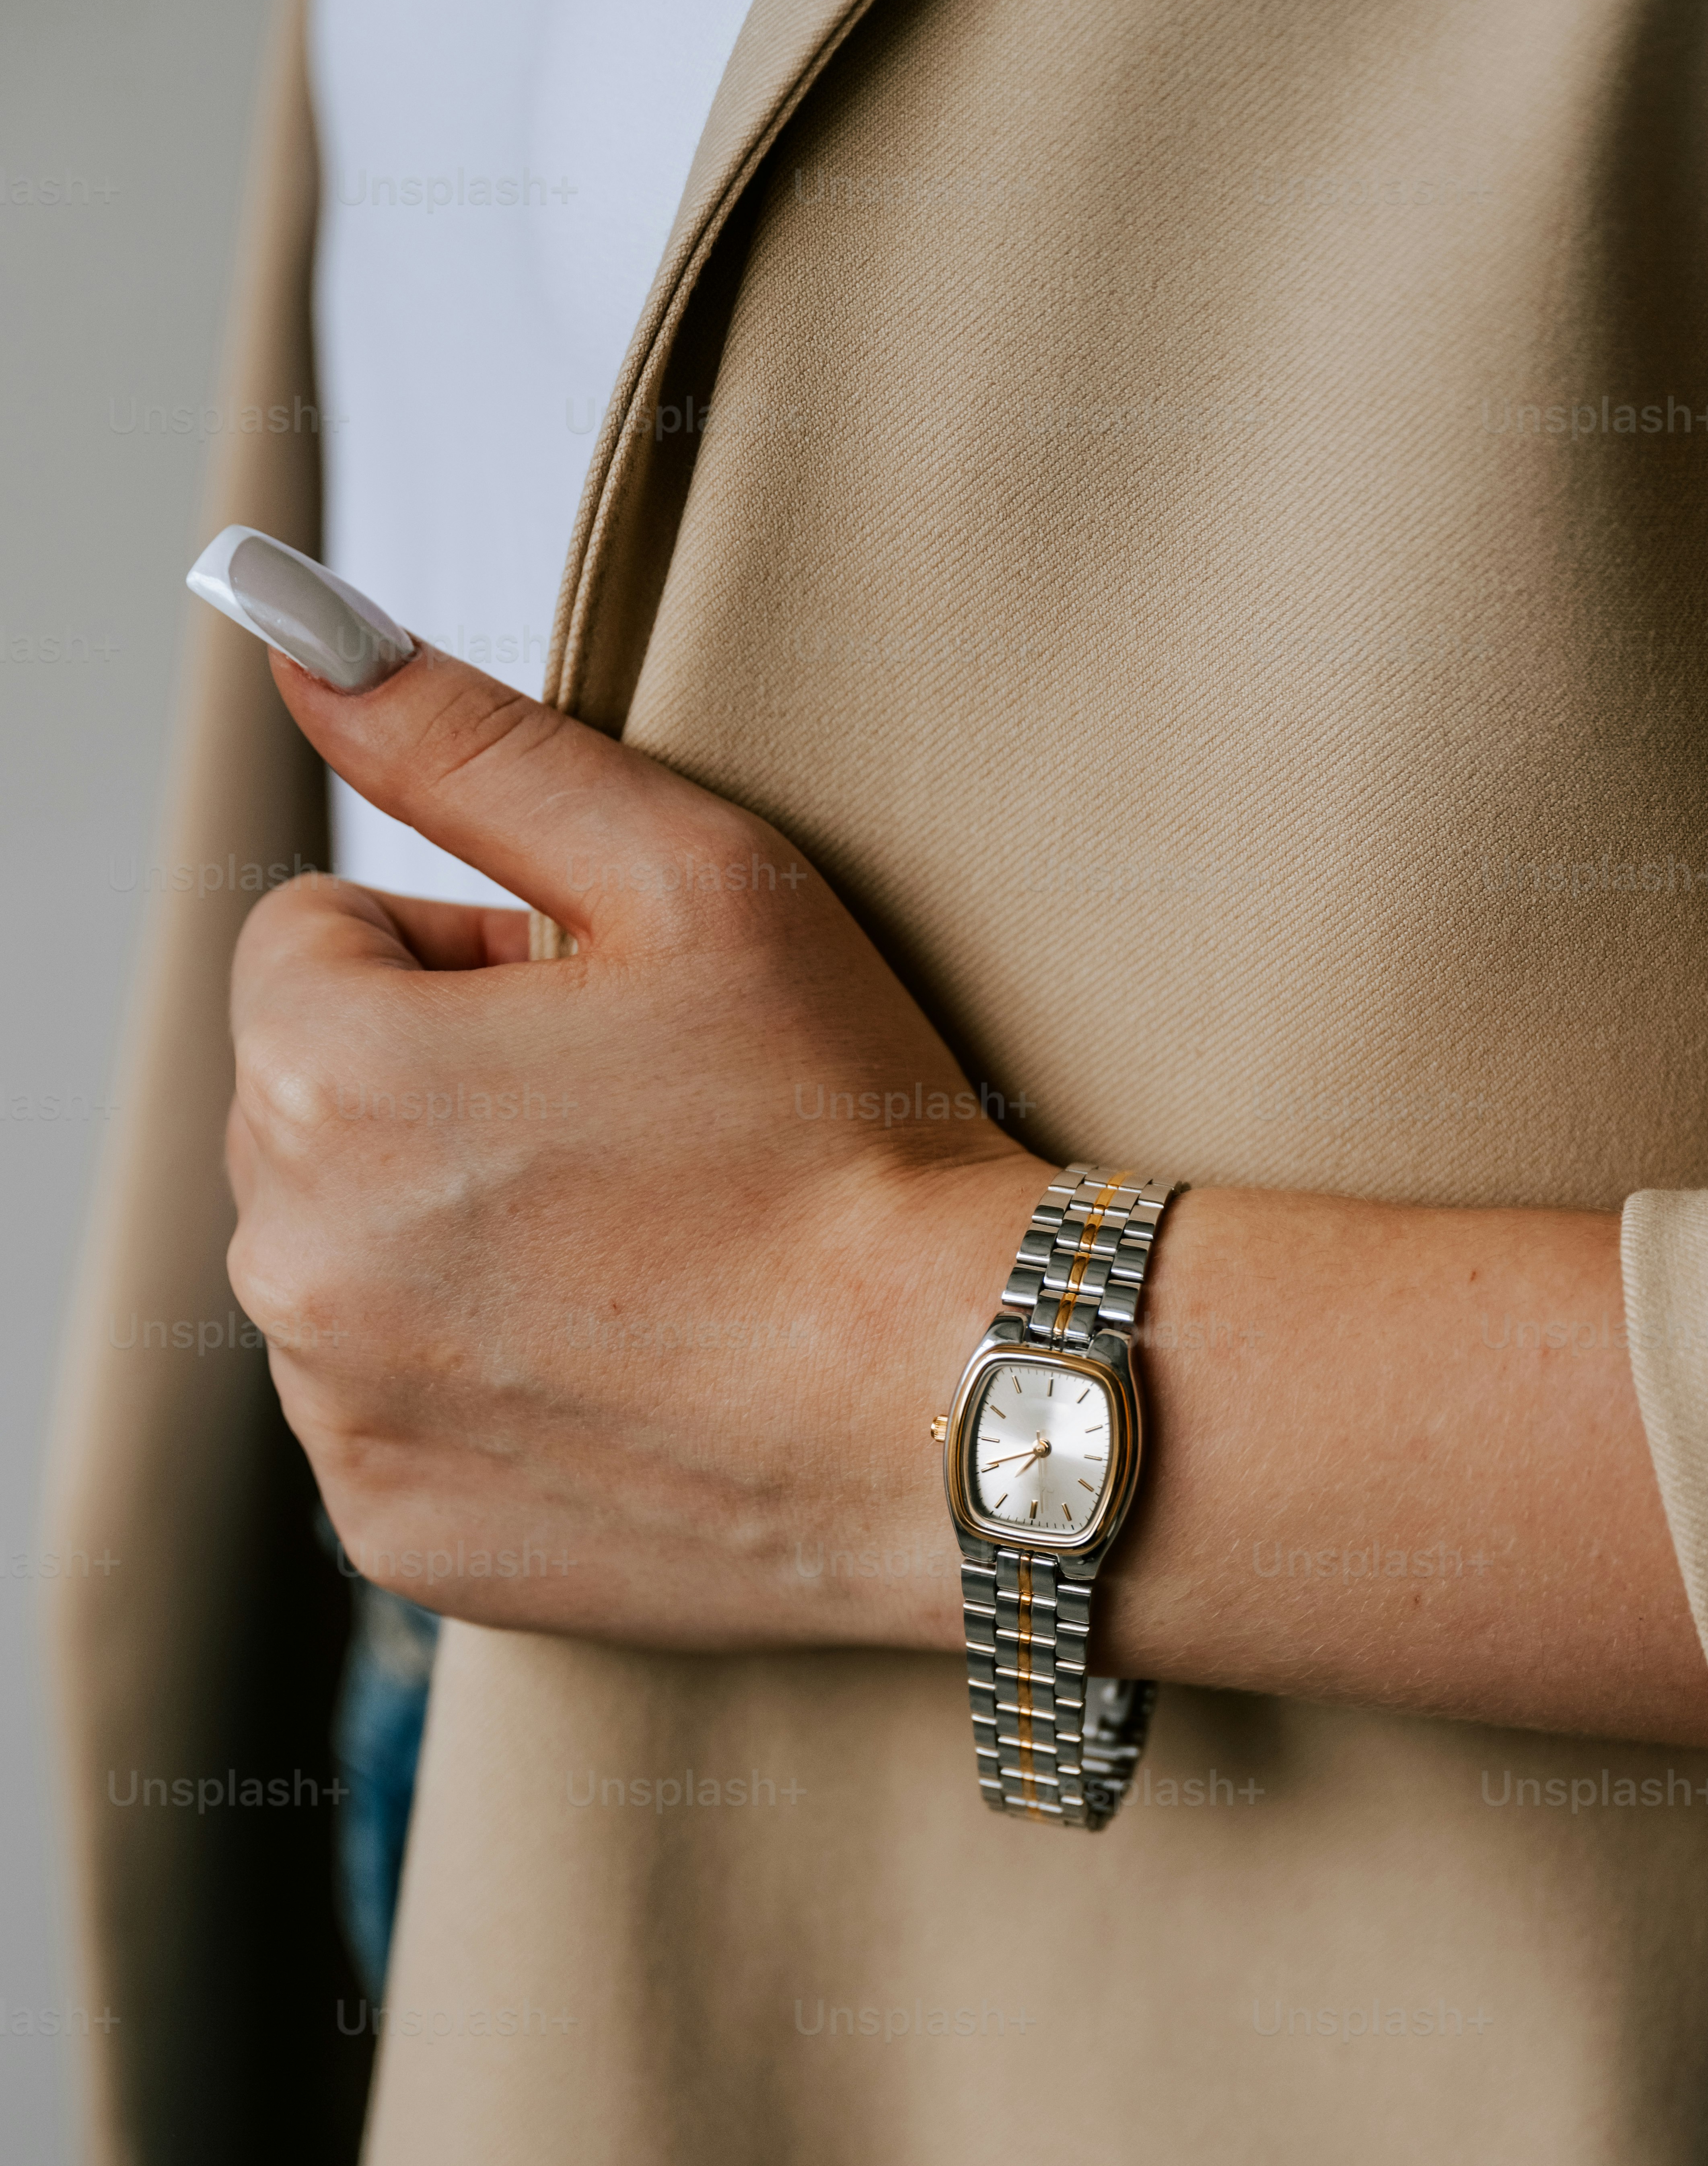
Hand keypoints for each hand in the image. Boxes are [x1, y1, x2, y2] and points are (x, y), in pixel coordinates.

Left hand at [225, 642, 1039, 1648]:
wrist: (958, 1400)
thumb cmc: (847, 1139)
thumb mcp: (688, 879)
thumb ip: (469, 745)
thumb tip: (292, 636)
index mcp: (331, 1075)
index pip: (314, 946)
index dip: (470, 964)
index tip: (604, 1026)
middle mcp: (292, 1261)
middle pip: (314, 1112)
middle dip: (445, 1099)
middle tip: (645, 1145)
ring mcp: (343, 1414)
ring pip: (349, 1266)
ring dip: (453, 1245)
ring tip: (645, 1265)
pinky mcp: (403, 1529)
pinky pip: (392, 1416)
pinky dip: (482, 1390)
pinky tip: (624, 1376)